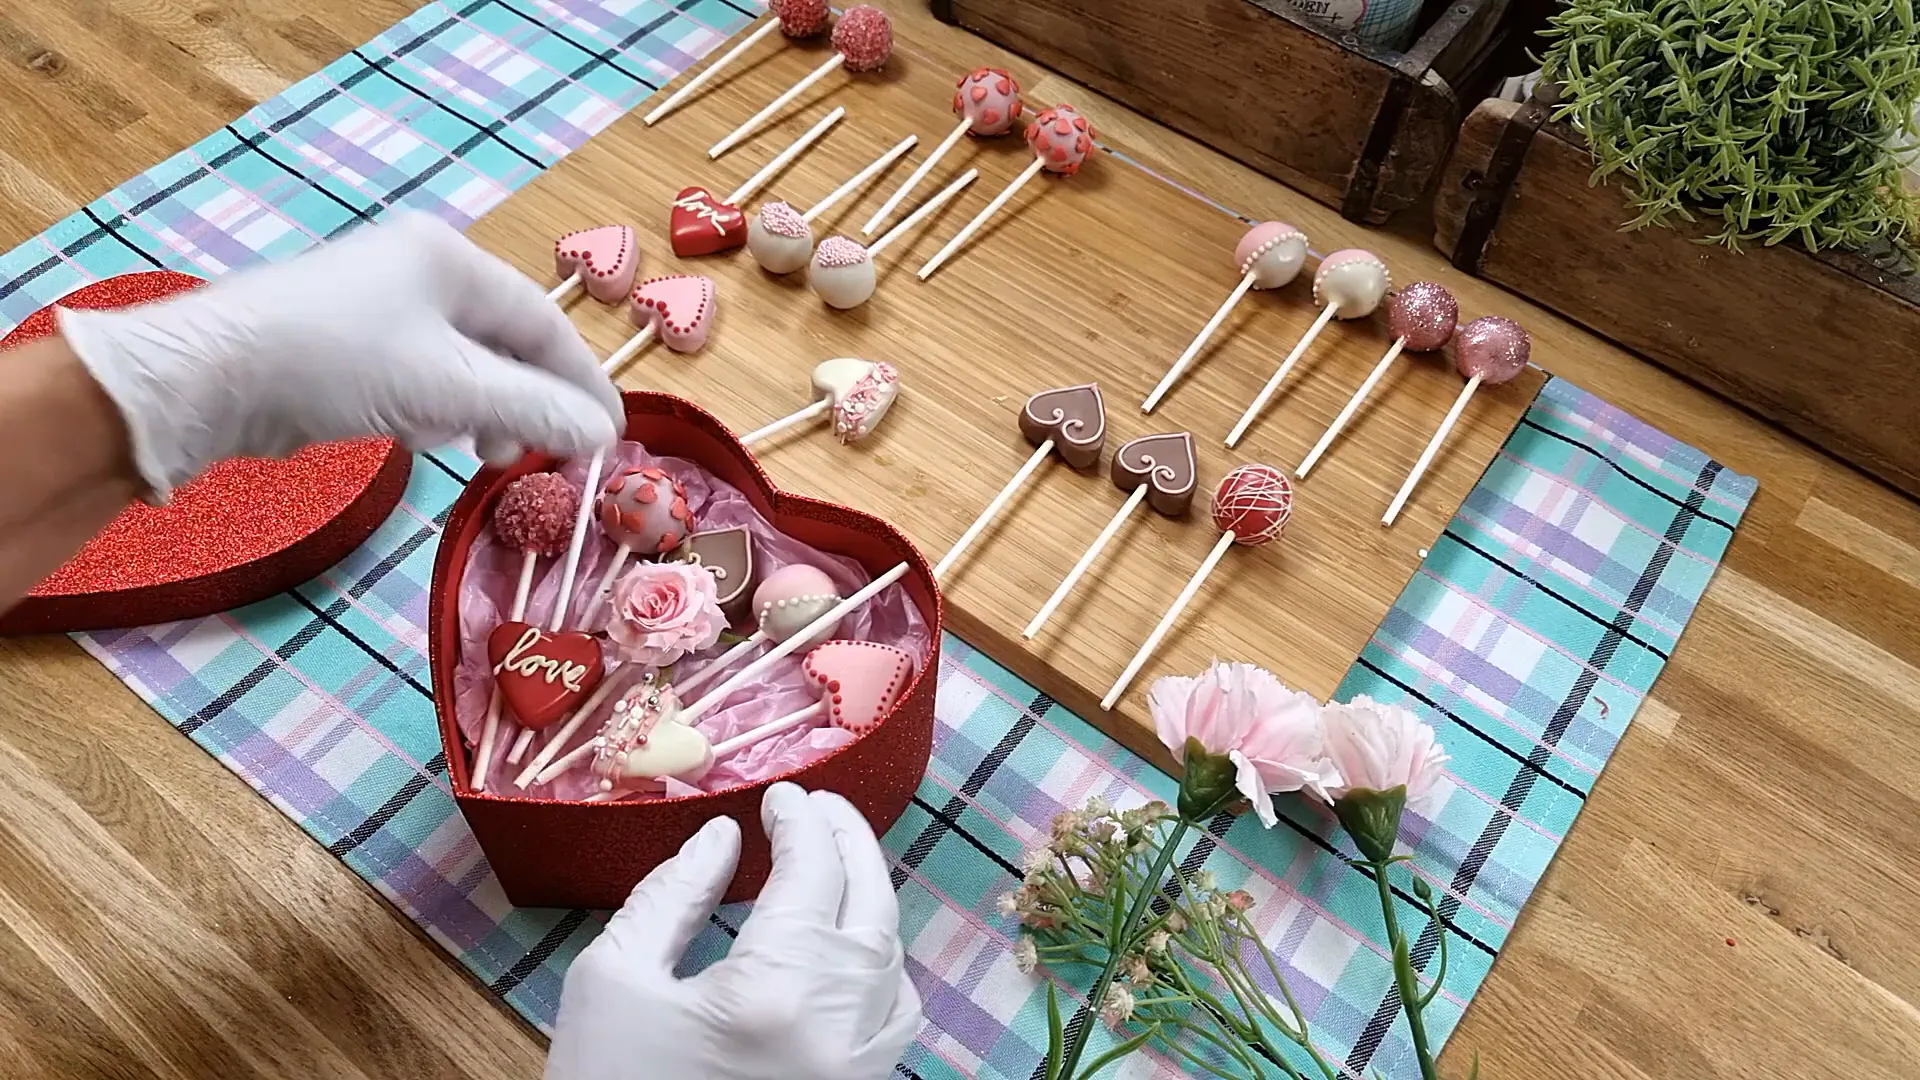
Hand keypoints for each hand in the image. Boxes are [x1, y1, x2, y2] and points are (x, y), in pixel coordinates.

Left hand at [59, 213, 622, 498]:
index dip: (582, 383)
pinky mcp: (346, 344)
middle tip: (544, 454)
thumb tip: (604, 435)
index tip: (610, 438)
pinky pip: (420, 377)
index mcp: (451, 259)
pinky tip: (423, 439)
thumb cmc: (337, 364)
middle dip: (529, 402)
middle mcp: (419, 270)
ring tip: (483, 453)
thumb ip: (535, 409)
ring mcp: (380, 305)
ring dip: (484, 412)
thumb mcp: (451, 389)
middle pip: (506, 343)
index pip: (545, 323)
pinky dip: (437, 410)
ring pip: (464, 365)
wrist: (209, 378)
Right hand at [546, 783, 921, 1079]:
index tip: (780, 796)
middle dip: (850, 844)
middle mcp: (835, 1029)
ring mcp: (855, 1071)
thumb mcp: (611, 978)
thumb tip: (724, 839)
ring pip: (894, 960)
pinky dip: (884, 969)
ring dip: (870, 900)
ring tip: (832, 864)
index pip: (813, 874)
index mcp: (772, 992)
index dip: (801, 822)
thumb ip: (673, 895)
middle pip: (871, 907)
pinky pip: (897, 1019)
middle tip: (818, 810)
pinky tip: (848, 948)